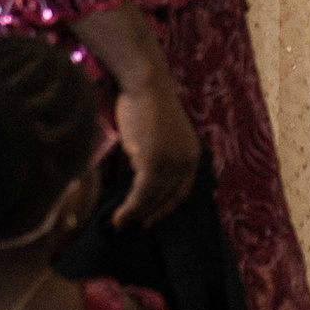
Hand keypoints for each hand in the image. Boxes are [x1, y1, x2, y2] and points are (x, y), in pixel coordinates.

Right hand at [109, 78, 201, 230]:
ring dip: (134, 216)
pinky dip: (129, 208)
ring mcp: (172, 163)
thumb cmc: (145, 103)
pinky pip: (142, 194)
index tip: (149, 221)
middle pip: (166, 199)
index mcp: (192, 155)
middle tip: (127, 227)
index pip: (181, 192)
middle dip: (147, 216)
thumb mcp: (157, 136)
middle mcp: (187, 161)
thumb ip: (154, 158)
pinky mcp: (155, 162)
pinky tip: (118, 217)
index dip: (165, 209)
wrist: (145, 83)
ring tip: (118, 224)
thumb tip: (136, 182)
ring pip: (152, 199)